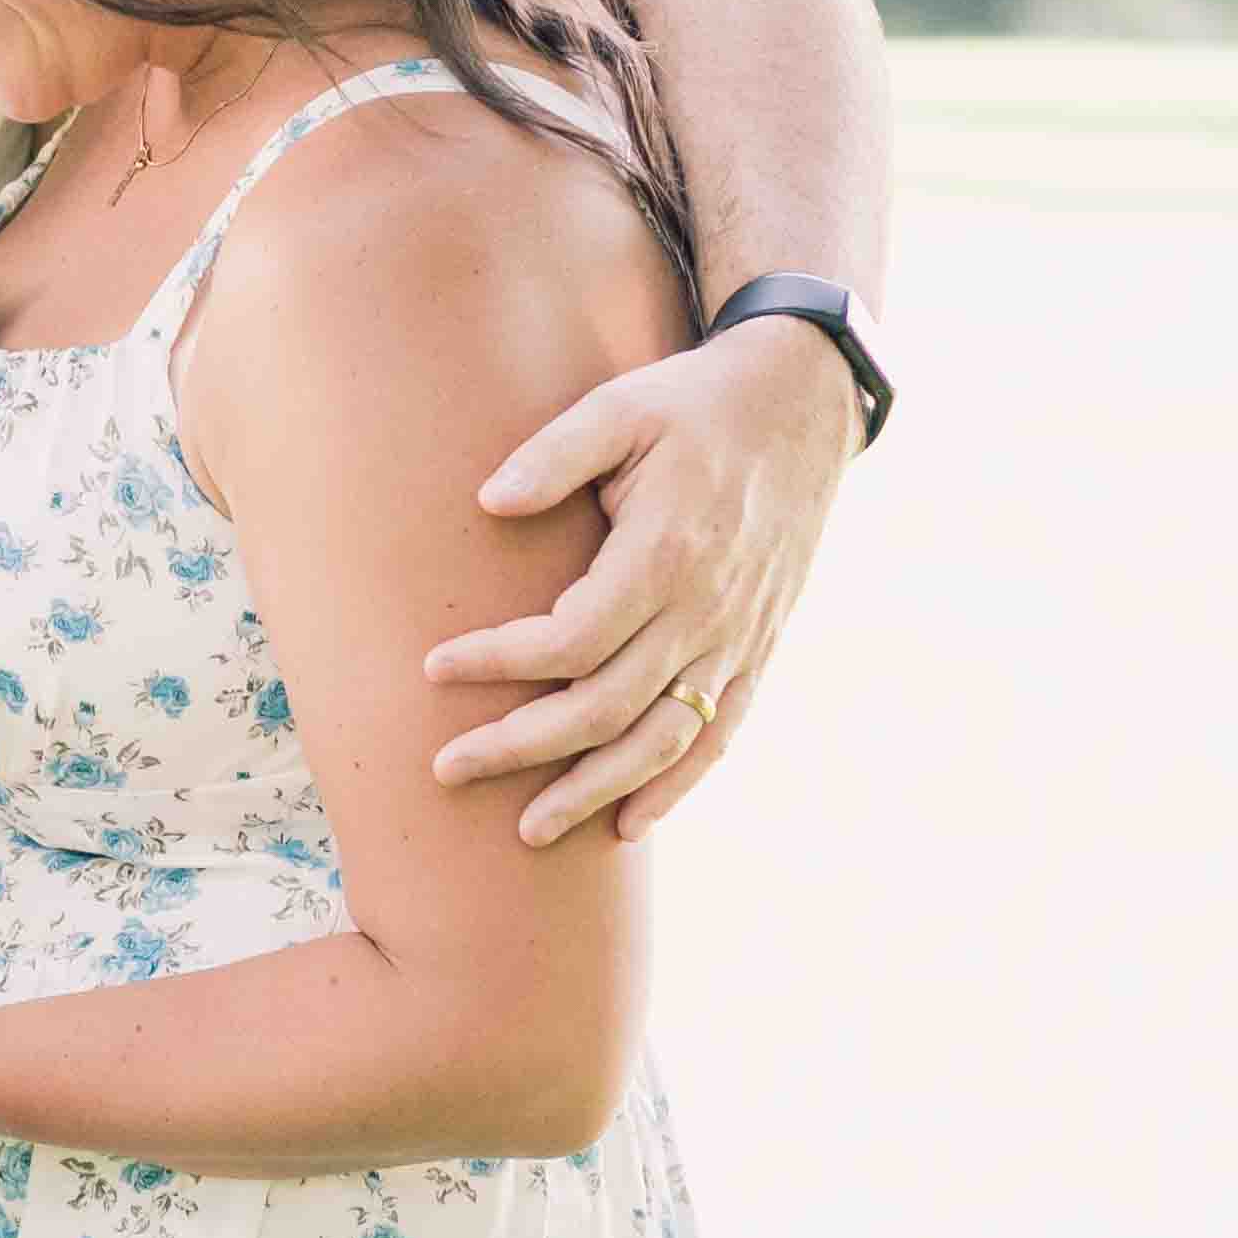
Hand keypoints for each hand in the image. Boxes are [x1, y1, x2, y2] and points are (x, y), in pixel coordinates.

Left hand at [425, 309, 858, 842]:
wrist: (804, 407)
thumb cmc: (694, 405)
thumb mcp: (620, 406)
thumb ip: (554, 453)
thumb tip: (488, 502)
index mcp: (665, 553)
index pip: (570, 639)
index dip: (499, 662)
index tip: (434, 668)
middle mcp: (706, 610)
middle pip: (606, 708)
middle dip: (522, 748)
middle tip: (446, 769)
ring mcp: (738, 638)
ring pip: (661, 741)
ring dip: (592, 790)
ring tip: (527, 831)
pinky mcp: (757, 649)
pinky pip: (718, 735)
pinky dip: (674, 786)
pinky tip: (628, 823)